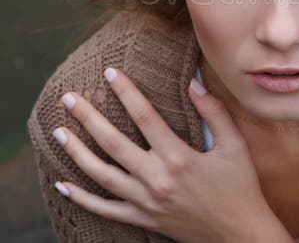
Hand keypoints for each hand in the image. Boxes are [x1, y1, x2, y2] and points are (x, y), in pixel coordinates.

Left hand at [50, 67, 290, 242]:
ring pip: (101, 175)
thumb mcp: (236, 146)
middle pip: (113, 143)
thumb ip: (215, 112)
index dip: (126, 92)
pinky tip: (62, 184)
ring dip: (77, 152)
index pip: (144, 116)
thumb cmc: (240, 186)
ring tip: (58, 132)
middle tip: (68, 97)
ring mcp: (146, 202)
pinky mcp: (143, 219)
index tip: (109, 72)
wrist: (239, 234)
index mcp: (178, 157)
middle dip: (87, 118)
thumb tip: (193, 83)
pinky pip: (105, 209)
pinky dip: (81, 198)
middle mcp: (157, 179)